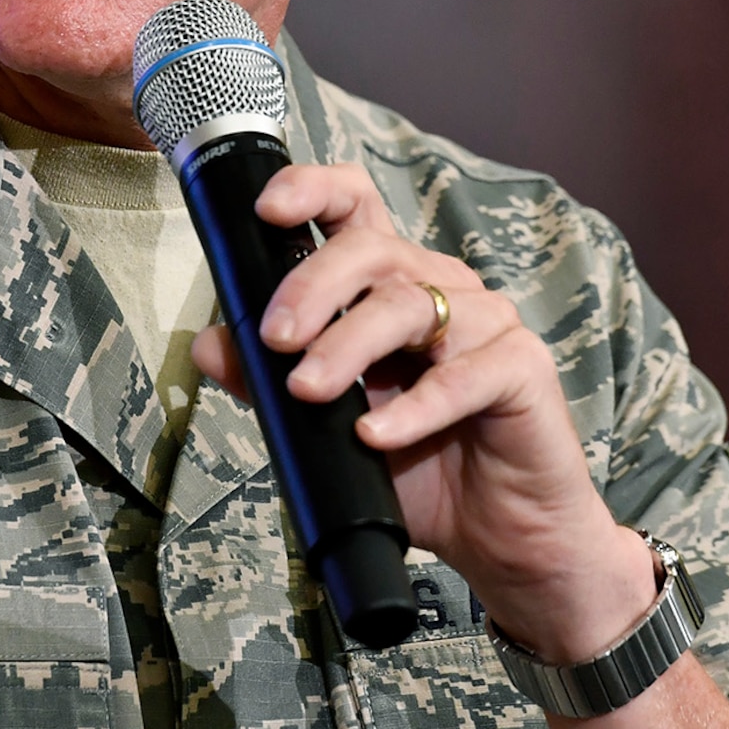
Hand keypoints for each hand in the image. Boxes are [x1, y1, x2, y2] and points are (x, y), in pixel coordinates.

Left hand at [190, 162, 657, 662]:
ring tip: (307, 391)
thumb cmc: (419, 470)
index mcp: (393, 283)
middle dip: (313, 286)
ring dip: (350, 346)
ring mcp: (488, 322)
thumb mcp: (326, 428)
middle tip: (274, 337)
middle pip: (375, 251)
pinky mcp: (522, 368)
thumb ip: (268, 383)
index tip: (268, 209)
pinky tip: (374, 435)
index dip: (314, 191)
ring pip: (411, 306)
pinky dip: (414, 407)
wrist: (499, 536)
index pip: (357, 209)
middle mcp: (442, 288)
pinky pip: (465, 374)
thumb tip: (206, 345)